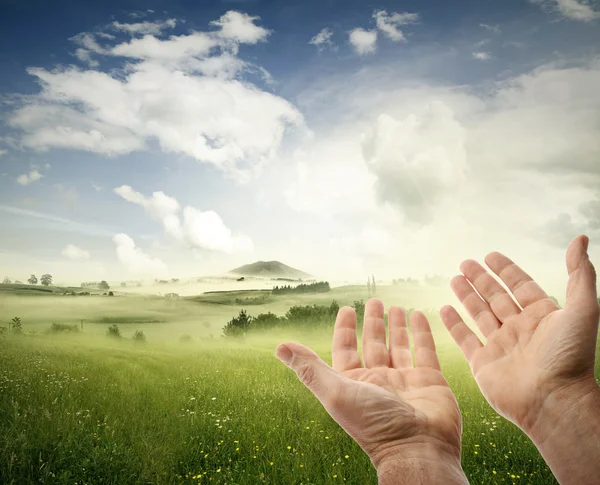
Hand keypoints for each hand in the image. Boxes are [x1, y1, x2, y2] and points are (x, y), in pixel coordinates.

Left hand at [275, 299, 466, 482]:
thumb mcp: (334, 391)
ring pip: (399, 345)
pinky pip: (425, 350)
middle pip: (373, 344)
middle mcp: (378, 380)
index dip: (345, 329)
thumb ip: (309, 368)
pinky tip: (418, 314)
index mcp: (354, 382)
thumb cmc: (372, 423)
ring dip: (396, 326)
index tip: (346, 309)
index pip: (346, 349)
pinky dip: (421, 332)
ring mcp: (405, 379)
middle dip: (373, 322)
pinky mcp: (430, 380)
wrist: (417, 448)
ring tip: (396, 306)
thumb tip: (279, 347)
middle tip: (374, 300)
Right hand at [440, 234, 599, 435]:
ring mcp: (500, 345)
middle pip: (496, 297)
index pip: (520, 285)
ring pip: (479, 314)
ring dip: (467, 296)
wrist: (553, 400)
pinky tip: (444, 309)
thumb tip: (580, 238)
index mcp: (542, 316)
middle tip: (465, 262)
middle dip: (481, 279)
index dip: (506, 270)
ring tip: (455, 278)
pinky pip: (464, 339)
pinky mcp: (483, 363)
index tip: (491, 255)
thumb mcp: (583, 309)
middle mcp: (520, 328)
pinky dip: (454, 324)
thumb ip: (580, 274)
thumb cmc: (570, 356)